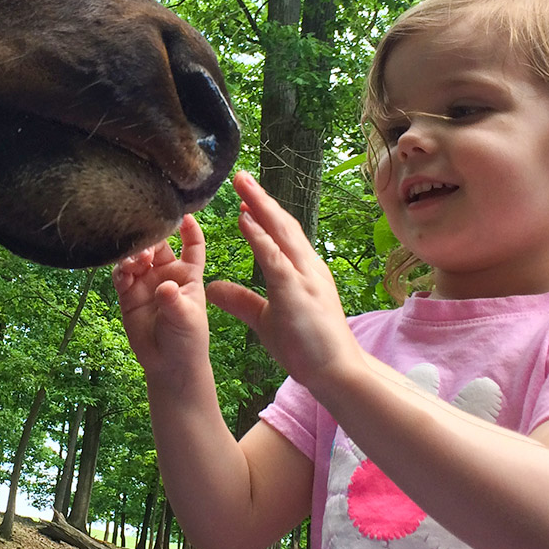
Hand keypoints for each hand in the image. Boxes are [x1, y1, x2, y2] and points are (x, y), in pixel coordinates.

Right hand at [113, 214, 210, 380]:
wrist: (169, 365)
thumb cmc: (188, 339)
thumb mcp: (186, 319)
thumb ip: (174, 301)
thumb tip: (164, 287)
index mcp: (188, 273)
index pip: (192, 244)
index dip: (189, 228)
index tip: (184, 213)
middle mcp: (166, 273)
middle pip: (158, 244)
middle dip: (151, 239)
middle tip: (146, 245)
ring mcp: (146, 282)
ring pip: (137, 257)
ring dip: (134, 255)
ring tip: (136, 262)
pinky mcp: (128, 295)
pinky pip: (121, 276)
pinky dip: (120, 272)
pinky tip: (123, 275)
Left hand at [205, 172, 364, 391]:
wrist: (337, 372)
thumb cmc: (307, 347)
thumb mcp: (265, 320)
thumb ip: (241, 300)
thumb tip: (211, 287)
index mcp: (302, 272)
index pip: (281, 234)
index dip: (263, 212)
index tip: (246, 195)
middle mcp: (307, 267)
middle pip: (282, 224)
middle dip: (261, 198)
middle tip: (240, 176)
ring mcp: (304, 278)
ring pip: (281, 233)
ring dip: (260, 206)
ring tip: (241, 184)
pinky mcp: (297, 293)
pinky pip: (275, 258)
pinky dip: (259, 236)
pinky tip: (244, 219)